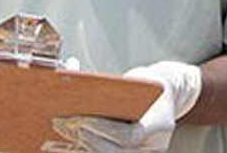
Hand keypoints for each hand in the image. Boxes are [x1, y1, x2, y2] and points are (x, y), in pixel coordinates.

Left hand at [44, 61, 201, 152]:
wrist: (167, 98)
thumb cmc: (150, 86)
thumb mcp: (141, 81)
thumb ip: (117, 88)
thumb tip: (78, 84)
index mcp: (161, 126)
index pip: (130, 136)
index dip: (103, 130)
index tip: (80, 120)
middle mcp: (154, 146)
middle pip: (116, 152)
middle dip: (87, 139)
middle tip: (65, 124)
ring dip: (80, 148)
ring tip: (59, 133)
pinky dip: (83, 151)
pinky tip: (65, 144)